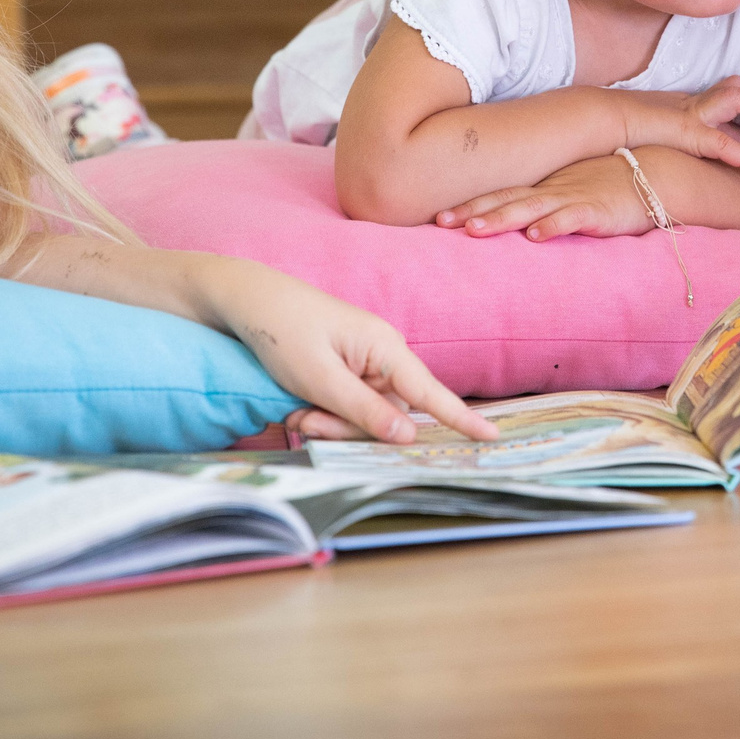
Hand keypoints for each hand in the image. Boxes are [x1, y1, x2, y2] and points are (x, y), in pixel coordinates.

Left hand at [214, 264, 499, 443]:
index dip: (460, 418)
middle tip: (305, 422)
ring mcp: (365, 363)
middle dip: (348, 428)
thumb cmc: (282, 331)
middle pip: (389, 415)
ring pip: (366, 417)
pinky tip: (297, 407)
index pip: (430, 392)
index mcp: (385, 347)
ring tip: (296, 412)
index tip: (491, 436)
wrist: (248, 301)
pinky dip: (325, 415)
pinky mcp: (347, 370)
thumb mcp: (319, 378)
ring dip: (331, 424)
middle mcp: (382, 355)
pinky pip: (349, 407)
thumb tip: (408, 435)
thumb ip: (363, 410)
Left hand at [437, 154, 655, 240]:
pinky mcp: (598, 211)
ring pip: (531, 209)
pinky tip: (535, 236)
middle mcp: (553, 191)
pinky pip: (573, 218)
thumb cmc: (612, 186)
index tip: (438, 216)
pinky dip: (553, 225)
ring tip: (474, 229)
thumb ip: (545, 206)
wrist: (657, 176)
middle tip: (441, 221)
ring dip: (502, 218)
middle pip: (506, 200)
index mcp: (545, 188)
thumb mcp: (572, 193)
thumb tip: (517, 224)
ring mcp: (574, 198)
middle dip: (472, 211)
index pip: (501, 194)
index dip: (470, 203)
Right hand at [613, 76, 739, 175]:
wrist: (599, 120)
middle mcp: (693, 102)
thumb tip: (691, 147)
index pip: (728, 93)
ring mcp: (691, 113)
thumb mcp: (656, 128)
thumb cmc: (622, 127)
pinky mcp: (687, 131)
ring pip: (738, 99)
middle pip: (738, 88)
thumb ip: (677, 135)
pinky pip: (722, 142)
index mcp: (688, 102)